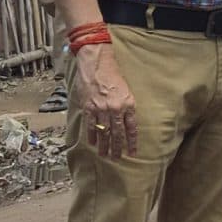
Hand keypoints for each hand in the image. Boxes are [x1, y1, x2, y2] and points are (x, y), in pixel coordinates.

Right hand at [72, 41, 139, 159]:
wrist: (97, 63)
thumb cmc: (113, 74)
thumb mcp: (126, 90)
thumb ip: (126, 107)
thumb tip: (126, 122)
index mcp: (128, 104)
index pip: (131, 128)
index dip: (132, 142)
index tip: (132, 153)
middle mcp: (116, 108)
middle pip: (118, 133)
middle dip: (117, 148)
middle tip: (117, 158)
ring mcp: (102, 109)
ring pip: (104, 132)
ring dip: (105, 146)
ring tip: (105, 155)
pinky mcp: (89, 107)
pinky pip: (91, 126)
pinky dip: (92, 136)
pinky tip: (94, 144)